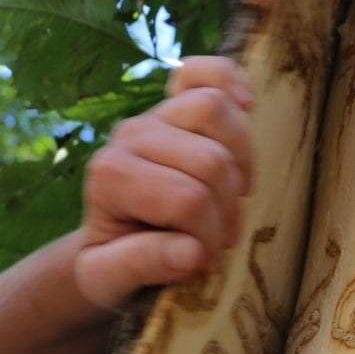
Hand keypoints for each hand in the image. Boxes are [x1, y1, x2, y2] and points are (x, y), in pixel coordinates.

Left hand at [74, 56, 256, 309]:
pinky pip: (205, 72)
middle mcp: (127, 135)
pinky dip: (231, 81)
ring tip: (232, 198)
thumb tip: (191, 252)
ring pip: (216, 110)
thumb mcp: (109, 281)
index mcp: (108, 177)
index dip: (208, 238)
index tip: (201, 263)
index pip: (189, 199)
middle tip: (219, 240)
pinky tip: (247, 106)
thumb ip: (142, 267)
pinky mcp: (173, 103)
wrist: (107, 244)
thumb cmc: (113, 264)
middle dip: (227, 212)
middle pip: (212, 160)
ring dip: (242, 163)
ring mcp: (153, 113)